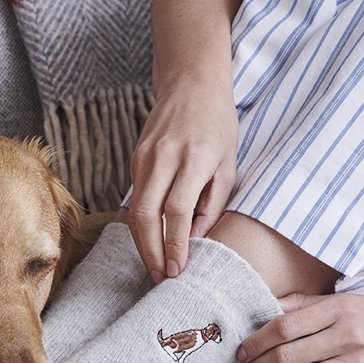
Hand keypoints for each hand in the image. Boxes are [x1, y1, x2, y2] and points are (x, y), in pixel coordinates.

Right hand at [126, 80, 237, 282]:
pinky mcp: (135, 159)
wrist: (191, 84)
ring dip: (142, 243)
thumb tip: (196, 240)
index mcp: (194, 158)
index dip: (174, 245)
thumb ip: (212, 204)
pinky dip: (141, 224)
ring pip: (135, 211)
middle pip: (146, 216)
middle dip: (151, 252)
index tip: (178, 269)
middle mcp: (164, 157)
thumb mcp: (228, 165)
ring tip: (155, 266)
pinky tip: (152, 240)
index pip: (177, 211)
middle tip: (160, 277)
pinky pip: (135, 198)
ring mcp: (144, 157)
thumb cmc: (217, 125)